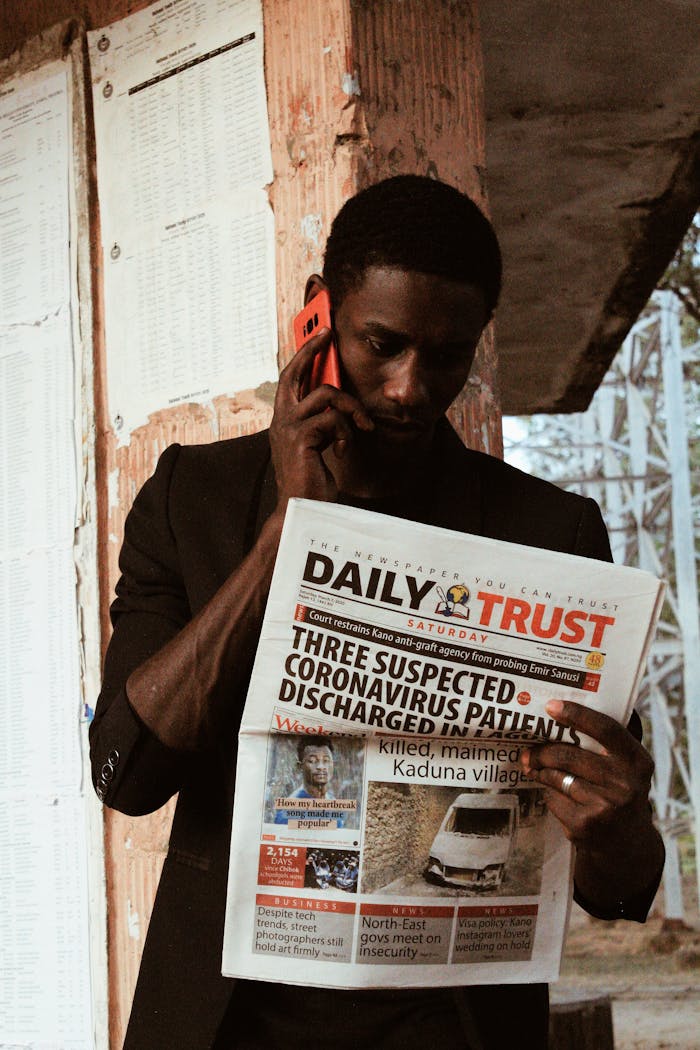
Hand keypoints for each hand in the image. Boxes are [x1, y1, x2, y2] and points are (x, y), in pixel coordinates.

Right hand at [270, 328, 372, 507]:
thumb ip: (322, 424)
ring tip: (361, 426)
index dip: (304, 356)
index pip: (291, 379)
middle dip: (312, 348)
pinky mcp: (301, 438)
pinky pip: (334, 420)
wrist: (302, 508)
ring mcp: (288, 427)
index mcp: (284, 420)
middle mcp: (281, 420)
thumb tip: (340, 408)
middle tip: (329, 333)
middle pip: (294, 372)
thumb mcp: (318, 446)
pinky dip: (346, 433)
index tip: (320, 336)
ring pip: (327, 395)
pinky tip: (344, 450)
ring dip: (352, 409)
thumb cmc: (311, 481)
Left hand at [520, 700, 654, 852]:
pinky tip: (553, 794)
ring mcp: (605, 805)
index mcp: (636, 761)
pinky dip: (548, 794)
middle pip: (568, 755)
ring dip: (541, 771)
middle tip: (529, 750)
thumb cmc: (619, 792)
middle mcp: (624, 783)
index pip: (605, 729)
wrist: (627, 843)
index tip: (551, 707)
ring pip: (556, 777)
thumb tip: (563, 713)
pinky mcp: (585, 824)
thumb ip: (607, 742)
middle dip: (543, 751)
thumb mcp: (627, 767)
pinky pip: (553, 799)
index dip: (577, 715)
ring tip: (534, 767)